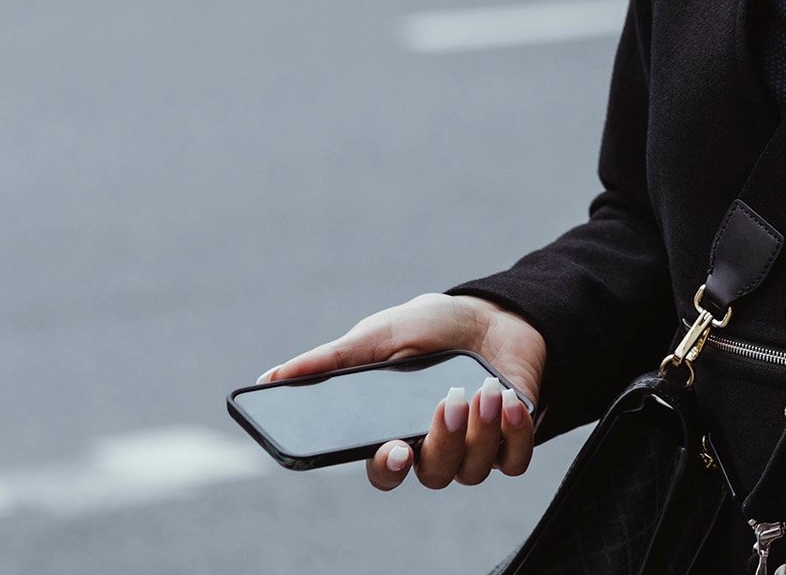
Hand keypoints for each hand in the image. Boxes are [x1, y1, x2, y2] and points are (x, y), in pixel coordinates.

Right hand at [263, 292, 549, 491]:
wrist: (498, 312)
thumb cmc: (433, 326)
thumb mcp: (382, 333)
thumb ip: (332, 359)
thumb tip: (270, 378)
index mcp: (396, 429)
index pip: (384, 469)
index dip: (388, 468)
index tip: (395, 450)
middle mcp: (434, 447)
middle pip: (431, 473)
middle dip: (441, 440)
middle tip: (447, 400)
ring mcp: (474, 447)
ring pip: (471, 469)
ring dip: (480, 429)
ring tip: (485, 388)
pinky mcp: (513, 442)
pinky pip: (513, 460)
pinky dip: (515, 435)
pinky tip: (511, 402)